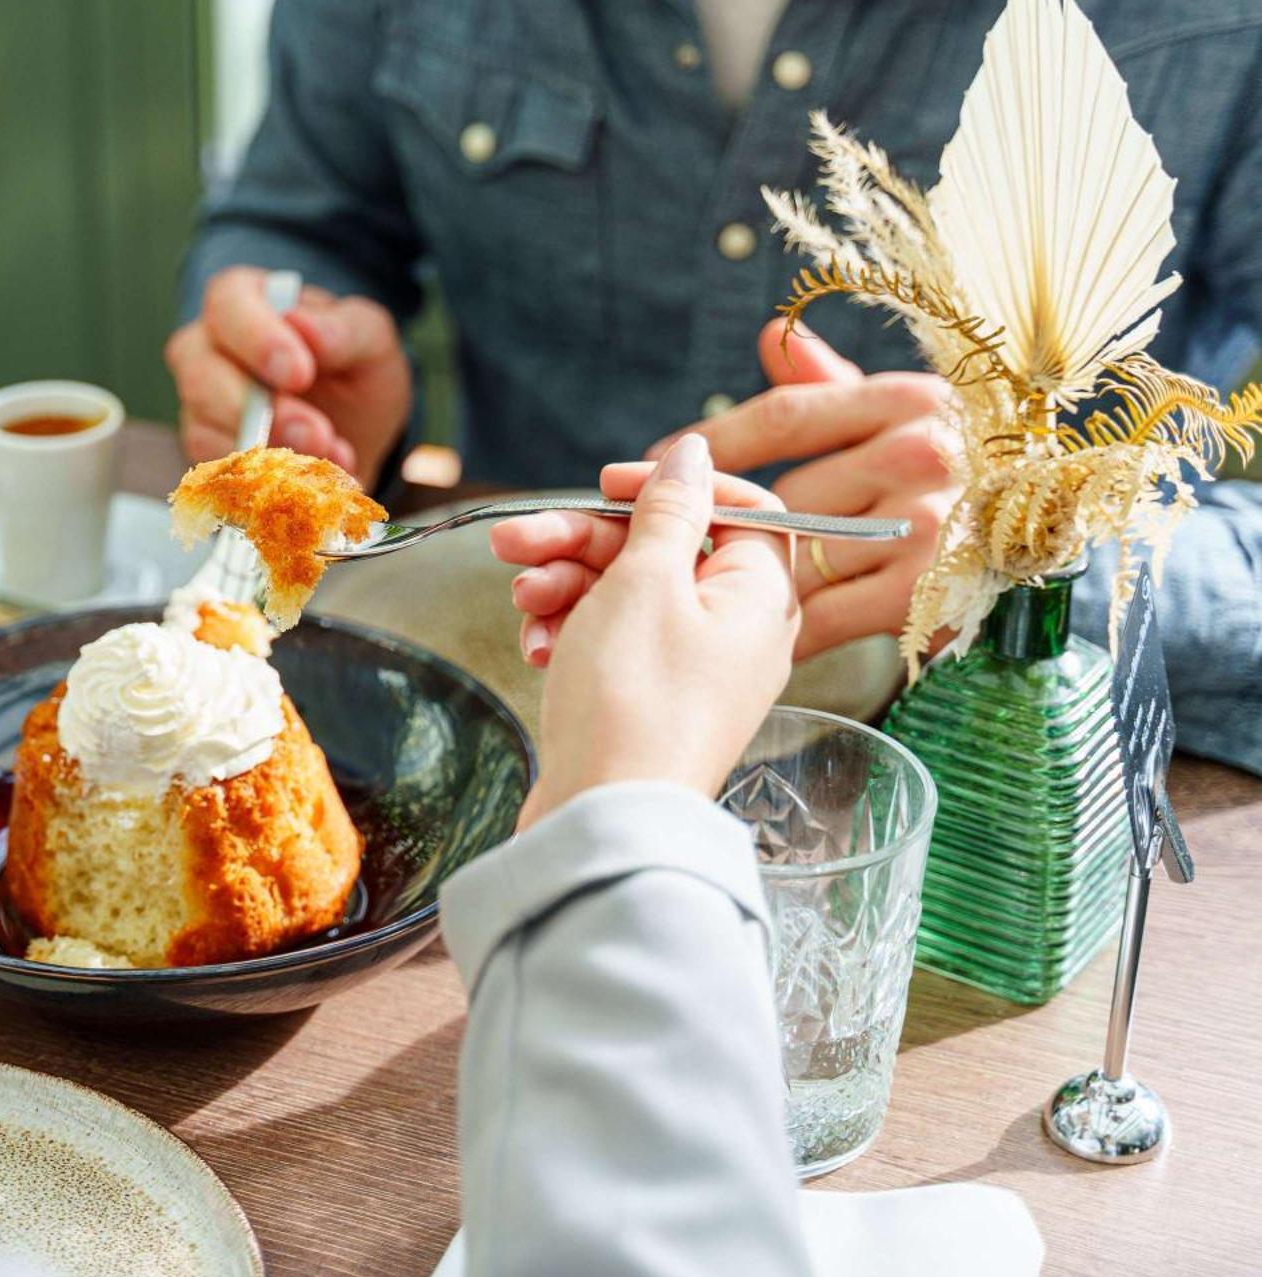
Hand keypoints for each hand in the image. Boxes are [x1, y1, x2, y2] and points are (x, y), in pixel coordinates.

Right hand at [164, 266, 410, 487]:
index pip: (228, 305)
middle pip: (201, 373)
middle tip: (315, 434)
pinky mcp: (208, 453)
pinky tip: (311, 478)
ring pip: (203, 428)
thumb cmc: (352, 368)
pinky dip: (266, 481)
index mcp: (245, 300)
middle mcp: (209, 349)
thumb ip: (342, 330)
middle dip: (260, 412)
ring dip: (267, 454)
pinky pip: (218, 473)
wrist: (357, 428)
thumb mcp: (370, 341)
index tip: (299, 374)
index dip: (257, 339)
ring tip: (328, 457)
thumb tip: (301, 324)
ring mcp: (202, 405)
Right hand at [490, 434, 799, 820]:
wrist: (604, 822)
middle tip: (517, 538)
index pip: (738, 508)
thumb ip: (668, 511)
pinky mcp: (649, 700)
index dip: (670, 488)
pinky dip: (570, 633)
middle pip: (663, 550)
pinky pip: (611, 642)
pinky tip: (536, 647)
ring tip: (521, 599)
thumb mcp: (644, 582)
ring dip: (564, 584)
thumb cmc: (633, 701)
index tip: (609, 484)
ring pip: (626, 594)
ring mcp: (692, 669)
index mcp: (759, 595)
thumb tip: (693, 454)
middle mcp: (736, 630)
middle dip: (583, 539)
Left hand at [648, 319, 955, 659]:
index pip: (784, 416)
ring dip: (739, 583)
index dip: (709, 443)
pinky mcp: (925, 593)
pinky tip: (752, 637)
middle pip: (780, 496)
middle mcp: (917, 456)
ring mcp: (924, 526)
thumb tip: (769, 336)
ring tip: (690, 596)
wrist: (1058, 536)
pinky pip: (824, 615)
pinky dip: (784, 630)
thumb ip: (834, 382)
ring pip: (795, 558)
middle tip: (659, 546)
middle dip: (714, 525)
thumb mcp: (909, 411)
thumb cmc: (964, 466)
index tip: (644, 464)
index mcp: (904, 400)